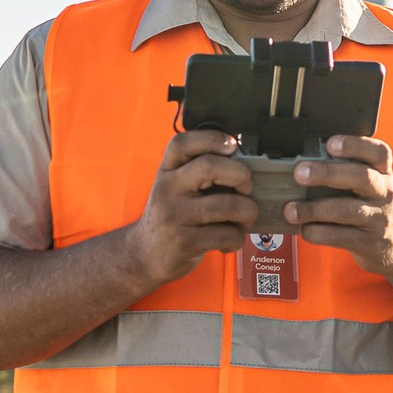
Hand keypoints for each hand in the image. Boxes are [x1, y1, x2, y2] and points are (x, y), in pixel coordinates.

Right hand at [127, 130, 258, 284]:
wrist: (144, 254)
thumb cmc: (172, 215)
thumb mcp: (175, 187)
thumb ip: (197, 171)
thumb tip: (242, 160)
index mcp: (167, 171)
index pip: (182, 143)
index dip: (211, 138)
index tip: (233, 145)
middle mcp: (167, 189)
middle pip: (210, 167)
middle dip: (241, 175)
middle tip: (246, 187)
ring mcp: (175, 216)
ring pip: (227, 205)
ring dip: (248, 211)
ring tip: (245, 217)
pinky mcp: (186, 242)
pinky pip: (227, 234)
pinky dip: (237, 238)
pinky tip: (228, 240)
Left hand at [287, 135, 392, 275]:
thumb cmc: (376, 209)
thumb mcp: (374, 186)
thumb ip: (349, 173)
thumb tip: (304, 163)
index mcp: (384, 174)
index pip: (379, 153)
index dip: (355, 145)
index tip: (330, 143)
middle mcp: (386, 194)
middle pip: (361, 178)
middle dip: (328, 173)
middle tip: (299, 173)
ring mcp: (380, 220)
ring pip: (348, 211)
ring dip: (315, 209)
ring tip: (291, 210)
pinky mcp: (370, 244)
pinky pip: (342, 237)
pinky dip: (319, 233)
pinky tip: (304, 229)